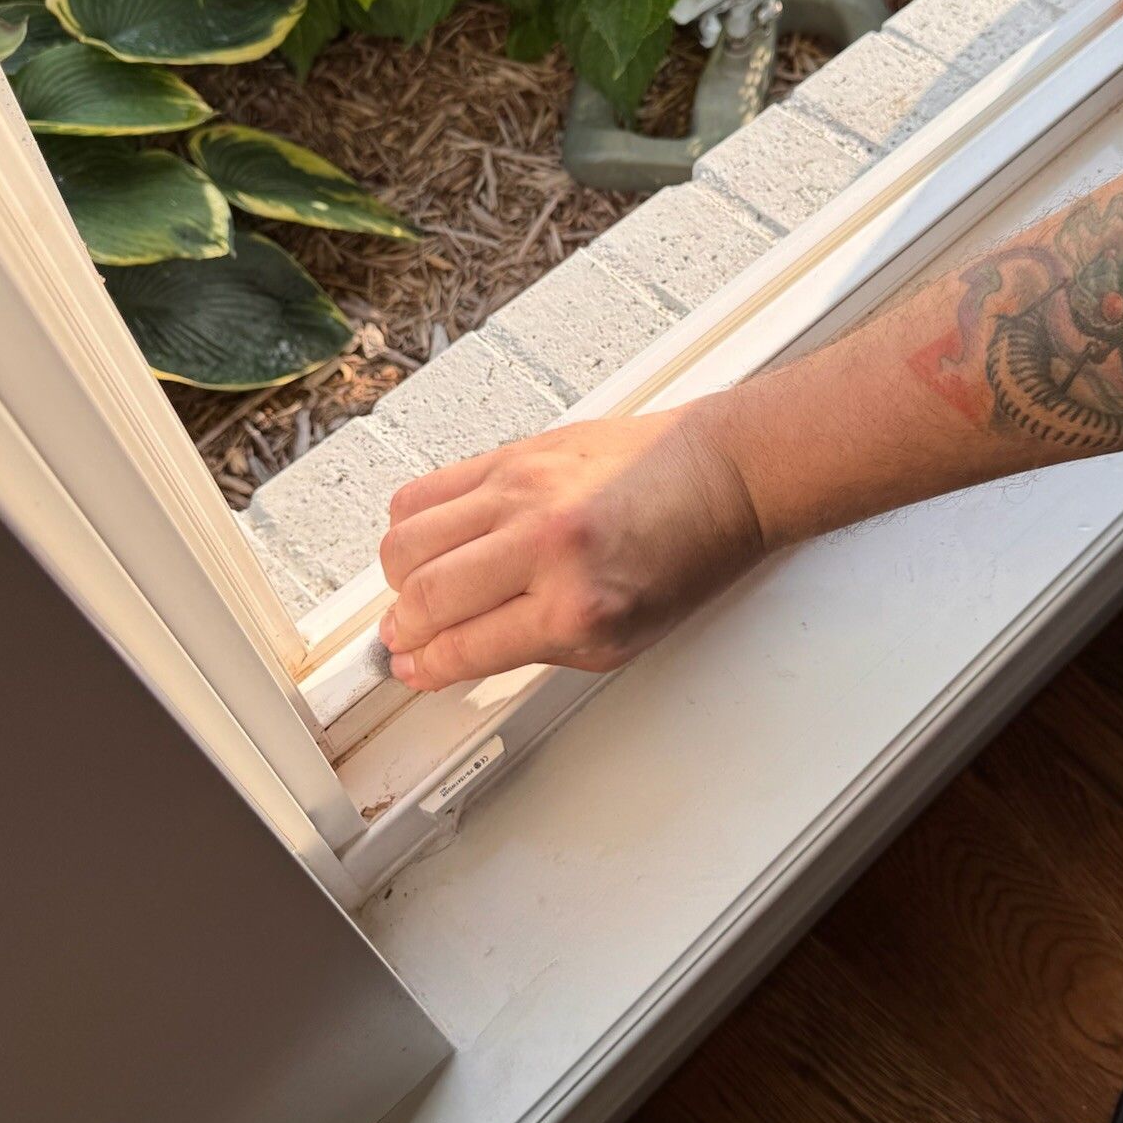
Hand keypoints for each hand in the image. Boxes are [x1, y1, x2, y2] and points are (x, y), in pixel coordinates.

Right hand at [377, 401, 765, 690]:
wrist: (724, 476)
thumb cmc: (687, 554)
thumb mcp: (620, 639)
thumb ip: (534, 647)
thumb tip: (459, 653)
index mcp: (576, 608)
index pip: (463, 648)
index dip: (424, 667)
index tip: (412, 669)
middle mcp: (544, 546)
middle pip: (424, 596)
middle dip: (402, 629)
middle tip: (404, 637)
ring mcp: (523, 492)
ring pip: (409, 539)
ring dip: (398, 578)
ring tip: (416, 590)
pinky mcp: (515, 453)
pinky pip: (427, 488)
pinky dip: (411, 522)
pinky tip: (428, 541)